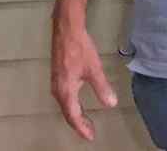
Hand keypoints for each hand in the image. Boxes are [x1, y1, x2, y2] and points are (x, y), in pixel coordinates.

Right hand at [51, 21, 117, 141]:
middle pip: (67, 112)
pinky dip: (71, 104)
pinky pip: (63, 96)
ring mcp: (55, 82)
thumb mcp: (94, 69)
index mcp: (65, 91)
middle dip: (78, 123)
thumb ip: (102, 87)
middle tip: (90, 131)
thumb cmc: (80, 49)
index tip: (91, 136)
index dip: (82, 127)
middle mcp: (57, 90)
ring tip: (84, 120)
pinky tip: (77, 101)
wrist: (66, 30)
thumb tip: (111, 104)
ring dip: (74, 114)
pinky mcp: (57, 74)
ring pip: (64, 104)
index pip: (73, 116)